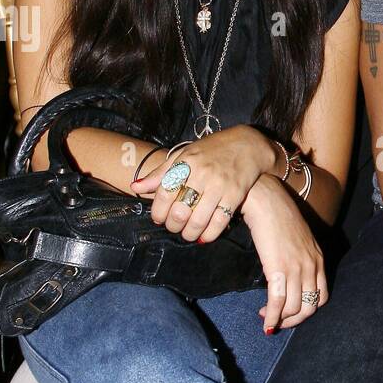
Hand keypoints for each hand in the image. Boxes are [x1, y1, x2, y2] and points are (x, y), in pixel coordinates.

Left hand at [130, 125, 274, 242]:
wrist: (247, 145)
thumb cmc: (211, 151)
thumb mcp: (184, 155)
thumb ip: (161, 173)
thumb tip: (135, 187)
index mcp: (186, 162)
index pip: (165, 192)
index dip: (158, 211)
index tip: (158, 218)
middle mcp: (202, 173)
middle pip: (180, 210)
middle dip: (173, 225)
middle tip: (173, 227)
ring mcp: (220, 184)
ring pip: (199, 219)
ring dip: (190, 232)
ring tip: (187, 234)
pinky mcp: (235, 194)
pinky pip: (220, 220)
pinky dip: (210, 233)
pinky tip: (204, 236)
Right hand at [240, 173, 327, 332]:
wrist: (266, 200)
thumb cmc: (277, 216)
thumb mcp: (297, 240)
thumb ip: (298, 259)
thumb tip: (285, 277)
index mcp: (318, 259)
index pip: (321, 296)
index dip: (307, 310)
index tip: (291, 313)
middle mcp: (312, 266)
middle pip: (309, 307)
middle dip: (293, 320)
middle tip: (278, 321)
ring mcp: (297, 268)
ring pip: (294, 308)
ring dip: (280, 319)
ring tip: (266, 317)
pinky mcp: (279, 269)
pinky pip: (277, 302)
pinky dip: (271, 316)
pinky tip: (264, 320)